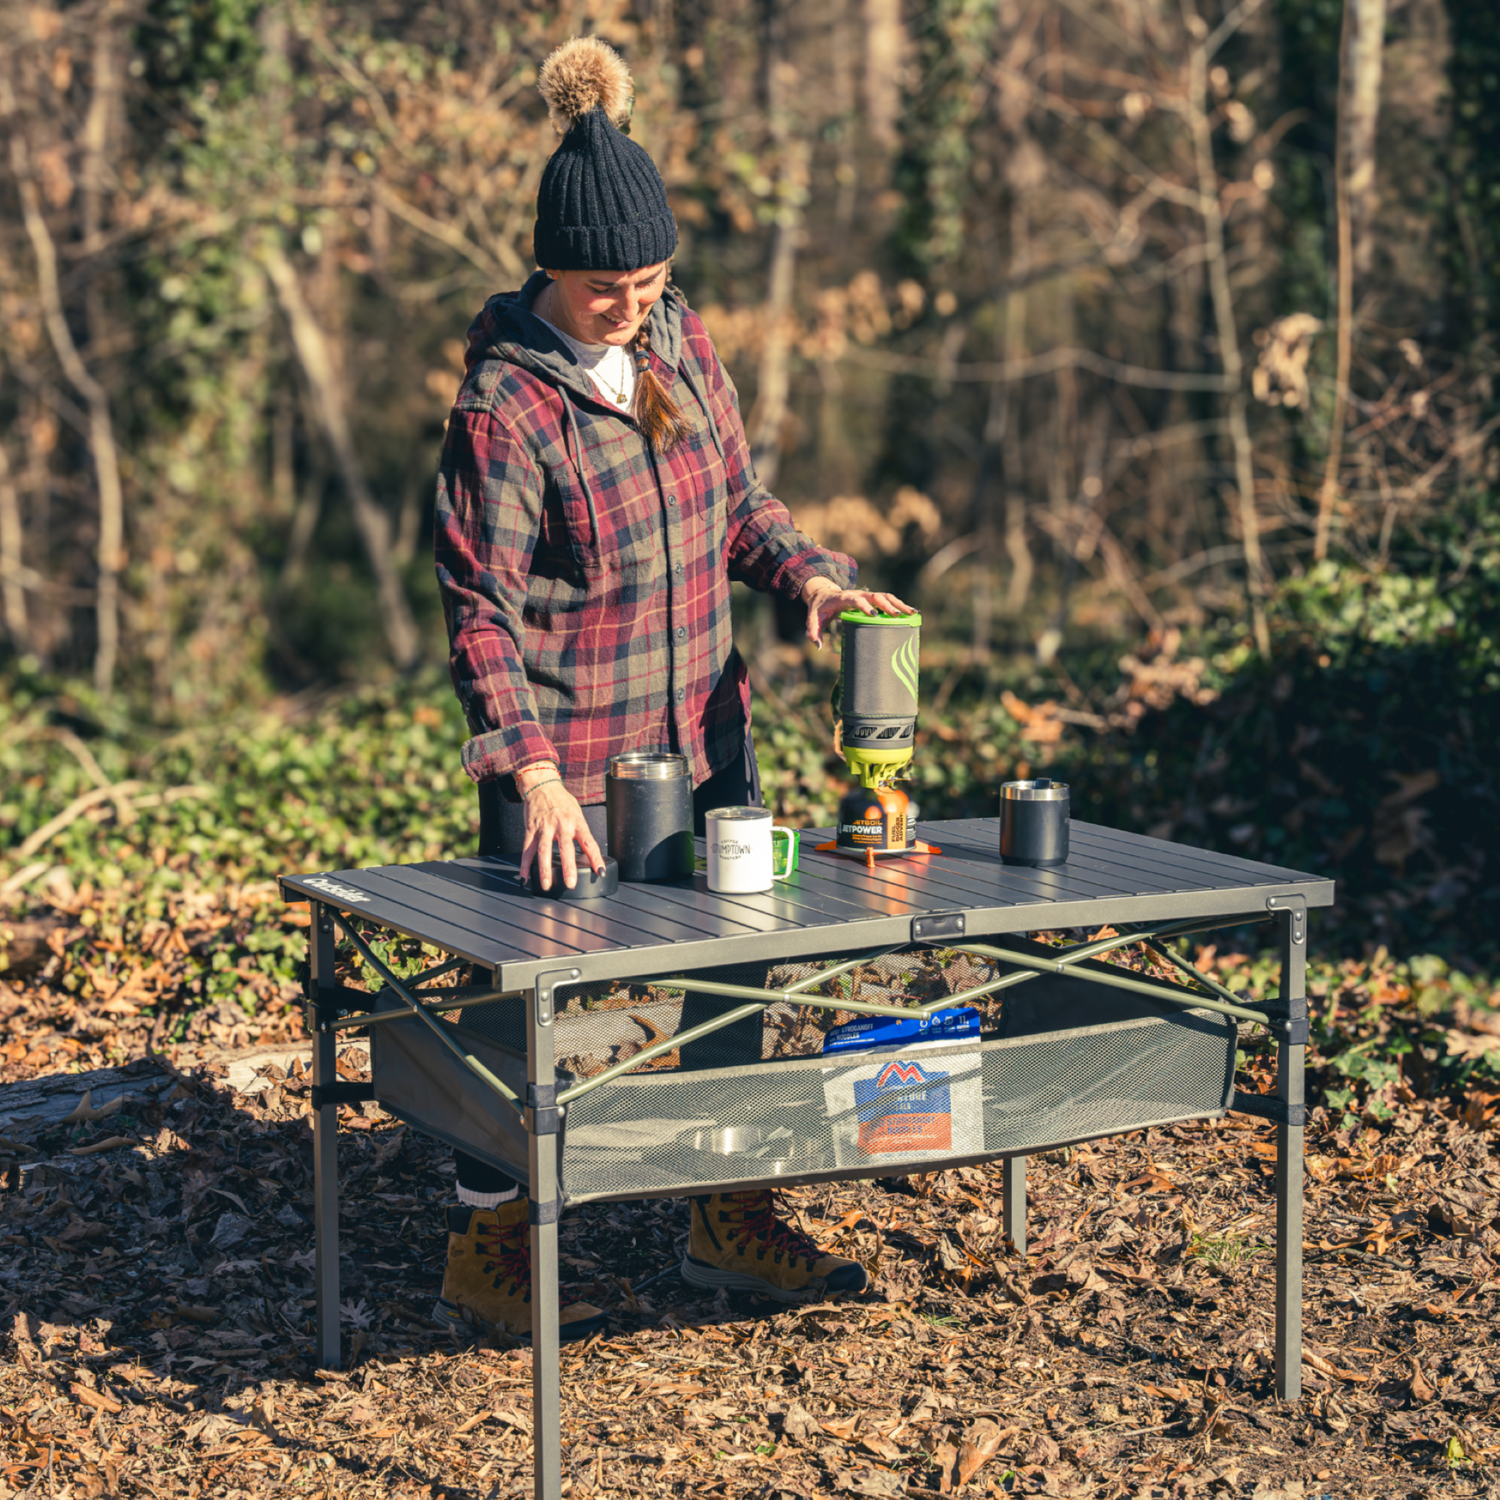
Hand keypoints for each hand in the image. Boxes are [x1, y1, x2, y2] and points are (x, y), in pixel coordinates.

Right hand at [516, 771, 604, 890]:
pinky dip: (525, 865)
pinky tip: (525, 877)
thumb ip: (581, 832)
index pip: (589, 841)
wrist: (542, 785)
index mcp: (576, 821)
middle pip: (565, 848)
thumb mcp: (577, 814)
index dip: (596, 857)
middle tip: (571, 884)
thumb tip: (589, 852)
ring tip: (547, 885)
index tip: (600, 871)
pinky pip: (527, 849)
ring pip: (544, 850)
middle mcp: (561, 824)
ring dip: (545, 870)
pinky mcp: (530, 829)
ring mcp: (544, 827)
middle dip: (568, 868)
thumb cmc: (562, 801)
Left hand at [802, 577, 913, 647]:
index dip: (864, 606)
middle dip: (888, 605)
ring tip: (912, 613)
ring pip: (885, 596)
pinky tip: (911, 612)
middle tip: (898, 615)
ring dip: (899, 603)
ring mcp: (866, 596)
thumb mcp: (812, 618)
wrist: (824, 594)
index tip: (874, 615)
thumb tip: (817, 646)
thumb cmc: (819, 608)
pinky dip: (899, 604)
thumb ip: (812, 631)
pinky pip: (887, 600)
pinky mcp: (872, 599)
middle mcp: (857, 594)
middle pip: (875, 596)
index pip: (856, 599)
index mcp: (843, 597)